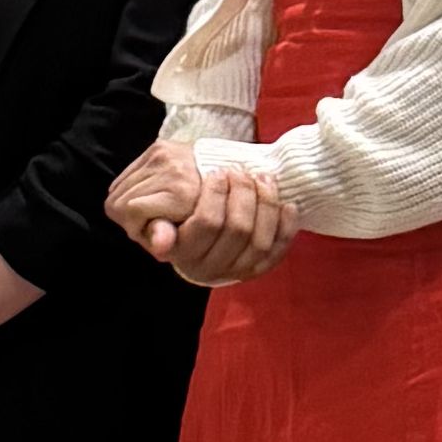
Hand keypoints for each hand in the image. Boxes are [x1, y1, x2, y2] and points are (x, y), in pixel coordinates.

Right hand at [112, 138, 298, 289]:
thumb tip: (161, 241)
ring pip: (259, 240)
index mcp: (181, 252)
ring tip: (261, 177)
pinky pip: (278, 253)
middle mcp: (206, 268)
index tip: (216, 173)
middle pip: (237, 229)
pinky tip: (288, 205)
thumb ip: (153, 221)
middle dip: (244, 192)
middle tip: (239, 171)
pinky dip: (287, 227)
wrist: (188, 230)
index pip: (206, 223)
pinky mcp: (255, 270)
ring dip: (266, 203)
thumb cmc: (169, 210)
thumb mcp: (152, 212)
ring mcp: (232, 271)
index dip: (216, 194)